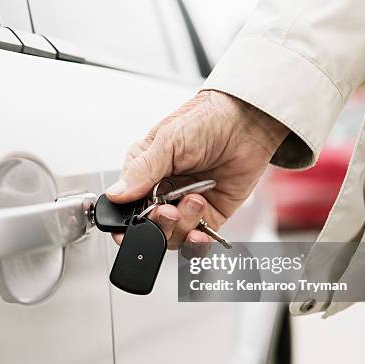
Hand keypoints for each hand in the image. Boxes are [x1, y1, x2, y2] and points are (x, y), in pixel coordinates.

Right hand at [105, 90, 288, 247]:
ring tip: (195, 201)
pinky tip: (199, 232)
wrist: (248, 122)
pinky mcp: (209, 215)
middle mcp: (162, 191)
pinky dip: (196, 243)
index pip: (125, 207)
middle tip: (169, 209)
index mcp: (144, 173)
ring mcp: (185, 205)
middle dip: (158, 225)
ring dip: (182, 226)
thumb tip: (115, 193)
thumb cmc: (207, 119)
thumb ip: (141, 171)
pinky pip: (197, 241)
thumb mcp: (167, 141)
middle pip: (148, 228)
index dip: (128, 222)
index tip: (135, 223)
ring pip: (171, 237)